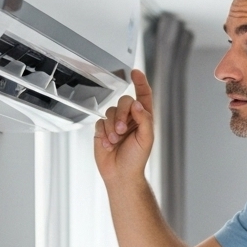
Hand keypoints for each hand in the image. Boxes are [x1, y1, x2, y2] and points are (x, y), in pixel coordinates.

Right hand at [93, 69, 154, 184]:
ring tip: (115, 141)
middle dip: (122, 115)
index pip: (143, 95)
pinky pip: (100, 122)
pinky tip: (109, 144)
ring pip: (110, 111)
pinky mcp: (103, 130)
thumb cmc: (136, 159)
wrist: (120, 174)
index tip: (135, 72)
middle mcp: (130, 118)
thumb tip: (138, 104)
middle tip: (122, 131)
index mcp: (143, 118)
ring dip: (113, 127)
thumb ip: (144, 119)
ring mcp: (115, 123)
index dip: (140, 82)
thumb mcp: (146, 139)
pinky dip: (104, 133)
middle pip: (124, 102)